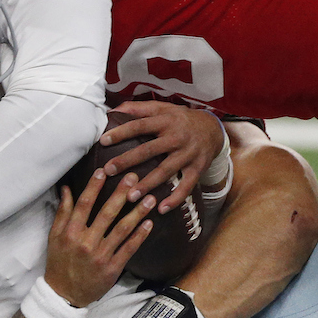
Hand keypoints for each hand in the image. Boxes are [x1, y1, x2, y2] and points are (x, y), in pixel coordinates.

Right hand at [44, 170, 153, 306]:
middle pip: (106, 213)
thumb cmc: (59, 262)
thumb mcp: (55, 236)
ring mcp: (100, 256)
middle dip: (121, 194)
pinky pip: (128, 249)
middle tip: (135, 178)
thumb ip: (63, 212)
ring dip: (137, 213)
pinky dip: (139, 236)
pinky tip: (149, 224)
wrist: (64, 295)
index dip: (94, 186)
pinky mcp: (112, 268)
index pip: (84, 204)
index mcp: (71, 232)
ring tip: (150, 199)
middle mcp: (86, 242)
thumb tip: (66, 188)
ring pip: (122, 229)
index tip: (104, 171)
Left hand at [102, 101, 223, 212]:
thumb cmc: (181, 119)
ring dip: (148, 184)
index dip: (121, 132)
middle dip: (127, 161)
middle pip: (149, 150)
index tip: (103, 141)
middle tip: (108, 171)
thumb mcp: (163, 108)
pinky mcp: (197, 169)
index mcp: (166, 121)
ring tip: (131, 196)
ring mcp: (188, 154)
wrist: (214, 129)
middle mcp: (177, 137)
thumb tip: (114, 110)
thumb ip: (139, 108)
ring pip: (165, 171)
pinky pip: (186, 186)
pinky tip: (161, 209)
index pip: (140, 126)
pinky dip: (175, 199)